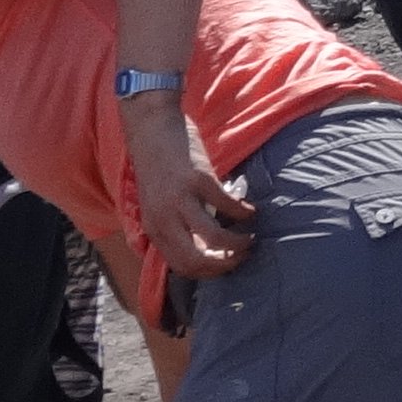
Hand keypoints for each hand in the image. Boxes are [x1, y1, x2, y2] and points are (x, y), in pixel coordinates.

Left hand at [129, 115, 255, 287]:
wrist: (151, 129)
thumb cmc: (157, 167)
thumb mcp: (157, 204)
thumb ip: (173, 225)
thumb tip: (202, 245)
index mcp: (154, 228)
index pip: (181, 266)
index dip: (208, 272)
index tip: (225, 265)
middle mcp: (165, 219)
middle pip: (196, 260)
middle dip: (224, 265)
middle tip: (241, 257)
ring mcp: (182, 199)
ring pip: (214, 238)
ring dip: (237, 244)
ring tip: (249, 239)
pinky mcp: (200, 180)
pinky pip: (227, 205)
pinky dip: (243, 212)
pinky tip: (250, 211)